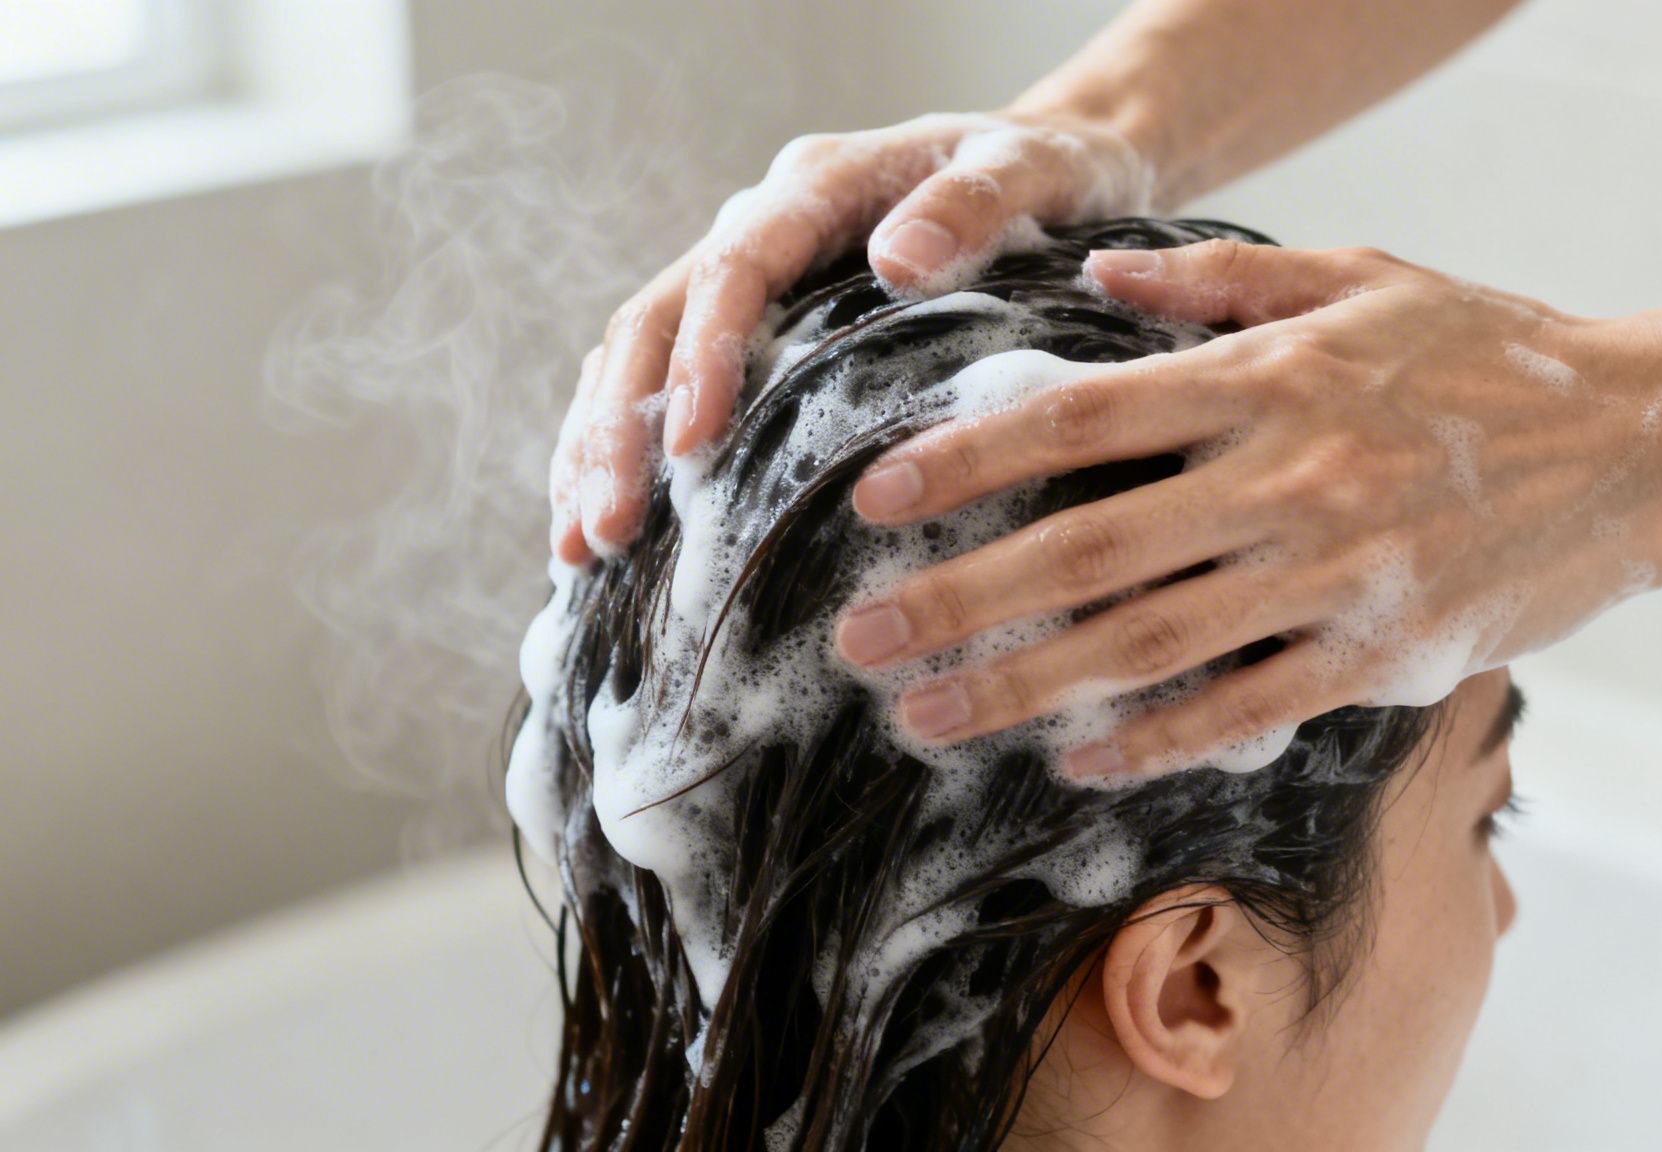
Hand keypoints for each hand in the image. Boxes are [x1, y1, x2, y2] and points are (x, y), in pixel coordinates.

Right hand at [550, 111, 1154, 563]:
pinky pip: (667, 385)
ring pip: (639, 358)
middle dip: (618, 428)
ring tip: (579, 549)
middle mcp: (766, 228)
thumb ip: (973, 205)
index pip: (735, 267)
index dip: (703, 355)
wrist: (1061, 170)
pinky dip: (629, 452)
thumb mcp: (1032, 173)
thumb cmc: (1050, 176)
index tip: (691, 445)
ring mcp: (752, 280)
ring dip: (600, 449)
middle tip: (604, 532)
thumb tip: (897, 260)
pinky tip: (611, 534)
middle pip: (654, 321)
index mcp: (818, 188)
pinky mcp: (756, 330)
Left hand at [835, 239, 1661, 777]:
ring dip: (1025, 686)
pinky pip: (1247, 707)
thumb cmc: (1495, 352)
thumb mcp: (1363, 276)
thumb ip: (1222, 278)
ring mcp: (1336, 577)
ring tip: (927, 714)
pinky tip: (1077, 757)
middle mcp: (1288, 480)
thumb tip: (1101, 271)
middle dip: (959, 598)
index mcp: (1269, 381)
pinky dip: (1156, 738)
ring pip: (1148, 645)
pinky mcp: (1384, 654)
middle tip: (860, 636)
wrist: (1648, 443)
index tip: (876, 496)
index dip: (970, 459)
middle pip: (1088, 549)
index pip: (1083, 421)